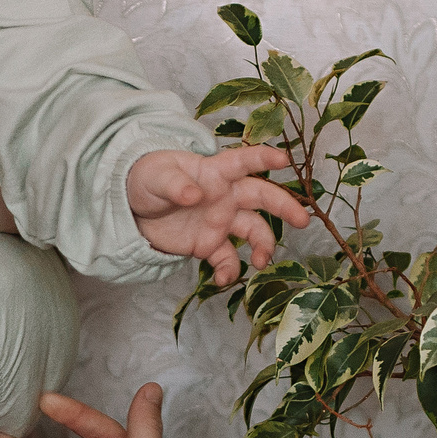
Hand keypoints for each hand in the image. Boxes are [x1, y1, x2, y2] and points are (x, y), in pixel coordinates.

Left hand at [125, 145, 312, 283]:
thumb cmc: (149, 179)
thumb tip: (194, 195)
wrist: (133, 209)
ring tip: (262, 262)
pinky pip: (228, 258)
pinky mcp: (210, 244)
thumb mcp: (156, 176)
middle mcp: (225, 195)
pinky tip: (221, 278)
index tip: (283, 160)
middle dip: (284, 207)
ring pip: (254, 230)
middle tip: (302, 220)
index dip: (263, 158)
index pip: (243, 161)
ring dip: (264, 245)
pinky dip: (229, 270)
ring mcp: (221, 221)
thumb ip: (175, 184)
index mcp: (214, 171)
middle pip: (261, 197)